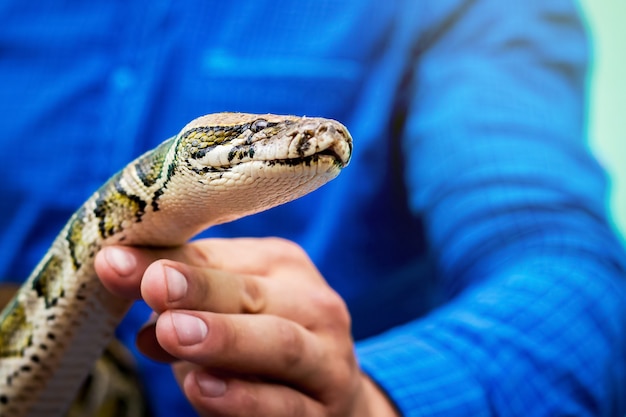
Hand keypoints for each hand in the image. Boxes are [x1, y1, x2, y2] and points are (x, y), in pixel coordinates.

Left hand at [95, 237, 398, 416]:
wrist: (331, 392)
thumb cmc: (264, 341)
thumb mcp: (229, 309)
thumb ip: (184, 300)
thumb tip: (127, 292)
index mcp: (283, 266)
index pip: (219, 257)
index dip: (167, 257)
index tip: (114, 261)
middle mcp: (313, 304)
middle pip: (253, 294)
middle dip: (201, 289)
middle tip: (155, 285)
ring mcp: (325, 359)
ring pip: (279, 344)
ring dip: (225, 338)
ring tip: (173, 334)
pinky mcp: (323, 410)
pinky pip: (285, 405)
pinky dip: (243, 398)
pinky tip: (203, 388)